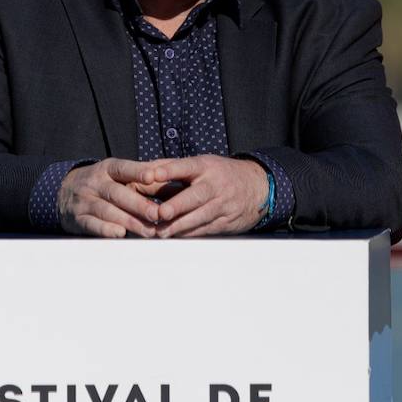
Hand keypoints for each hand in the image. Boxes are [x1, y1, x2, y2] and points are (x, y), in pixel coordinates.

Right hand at [58, 158, 165, 237]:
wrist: (64, 192)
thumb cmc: (103, 183)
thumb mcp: (117, 173)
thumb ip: (143, 174)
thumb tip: (172, 172)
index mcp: (108, 168)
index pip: (123, 168)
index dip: (137, 171)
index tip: (153, 177)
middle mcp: (95, 183)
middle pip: (117, 193)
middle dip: (139, 205)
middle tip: (158, 214)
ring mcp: (85, 201)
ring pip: (107, 211)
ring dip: (129, 222)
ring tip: (149, 231)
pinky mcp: (78, 218)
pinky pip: (91, 224)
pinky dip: (106, 230)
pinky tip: (120, 234)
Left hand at [148, 156, 268, 237]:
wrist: (257, 186)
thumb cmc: (220, 174)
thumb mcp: (202, 164)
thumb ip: (173, 167)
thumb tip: (144, 170)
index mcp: (205, 166)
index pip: (186, 166)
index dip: (170, 170)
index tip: (154, 174)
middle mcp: (215, 185)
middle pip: (195, 196)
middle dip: (178, 205)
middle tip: (161, 212)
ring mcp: (223, 204)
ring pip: (200, 217)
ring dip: (180, 226)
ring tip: (161, 232)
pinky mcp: (227, 221)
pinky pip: (206, 229)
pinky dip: (190, 234)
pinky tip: (177, 237)